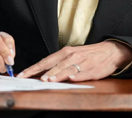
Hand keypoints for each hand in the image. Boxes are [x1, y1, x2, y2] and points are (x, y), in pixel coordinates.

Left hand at [17, 40, 131, 81]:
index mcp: (64, 52)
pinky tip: (72, 78)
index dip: (33, 68)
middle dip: (42, 72)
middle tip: (32, 78)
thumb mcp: (71, 55)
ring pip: (67, 69)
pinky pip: (83, 73)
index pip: (45, 61)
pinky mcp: (92, 69)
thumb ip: (58, 64)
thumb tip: (42, 72)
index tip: (22, 74)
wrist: (109, 51)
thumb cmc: (87, 55)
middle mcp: (71, 56)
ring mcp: (82, 63)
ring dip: (57, 74)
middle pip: (54, 65)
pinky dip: (77, 75)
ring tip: (49, 79)